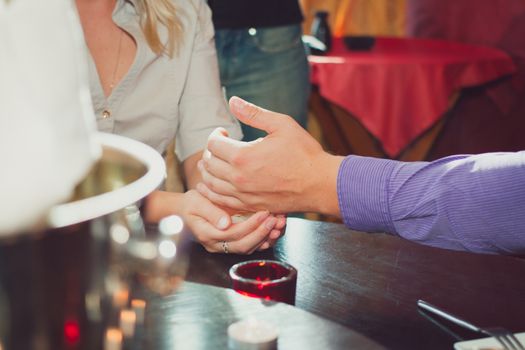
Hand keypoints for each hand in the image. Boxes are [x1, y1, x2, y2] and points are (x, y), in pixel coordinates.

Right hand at [146, 190, 283, 253]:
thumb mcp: (196, 202)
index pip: (233, 233)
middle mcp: (216, 245)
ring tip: (279, 224)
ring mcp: (224, 247)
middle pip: (243, 245)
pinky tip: (275, 230)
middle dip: (262, 233)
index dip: (250, 224)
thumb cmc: (190, 204)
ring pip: (248, 248)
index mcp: (207, 234)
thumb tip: (225, 223)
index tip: (264, 212)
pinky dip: (264, 239)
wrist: (183, 211)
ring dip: (266, 238)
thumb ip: (211, 212)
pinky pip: (250, 246)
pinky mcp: (231, 244)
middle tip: (276, 219)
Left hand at [197, 97, 342, 215]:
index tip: (224, 133)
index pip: (213, 144)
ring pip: (211, 184)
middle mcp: (238, 178)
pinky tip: (215, 184)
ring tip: (215, 163)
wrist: (320, 184)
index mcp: (243, 156)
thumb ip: (254, 113)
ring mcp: (243, 195)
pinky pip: (221, 201)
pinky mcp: (250, 206)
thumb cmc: (304, 153)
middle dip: (211, 152)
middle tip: (220, 146)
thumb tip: (232, 101)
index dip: (215, 135)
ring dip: (209, 171)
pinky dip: (213, 192)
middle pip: (209, 164)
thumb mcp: (282, 125)